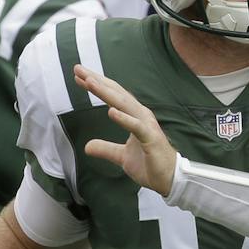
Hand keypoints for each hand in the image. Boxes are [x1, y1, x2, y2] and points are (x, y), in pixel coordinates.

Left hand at [75, 64, 176, 195]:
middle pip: (116, 94)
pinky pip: (136, 127)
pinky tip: (110, 111)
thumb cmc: (150, 164)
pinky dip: (124, 118)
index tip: (79, 76)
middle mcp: (141, 115)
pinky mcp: (151, 139)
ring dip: (106, 92)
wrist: (169, 180)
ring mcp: (146, 126)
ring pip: (124, 105)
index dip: (97, 85)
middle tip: (78, 69)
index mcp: (134, 116)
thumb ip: (105, 149)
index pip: (113, 96)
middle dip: (97, 81)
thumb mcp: (121, 156)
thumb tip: (87, 147)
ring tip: (90, 82)